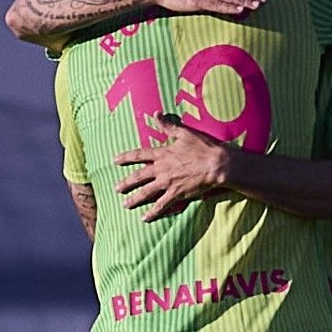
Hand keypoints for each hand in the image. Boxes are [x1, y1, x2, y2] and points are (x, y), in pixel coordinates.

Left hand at [113, 118, 233, 221]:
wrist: (216, 164)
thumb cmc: (202, 147)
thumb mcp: (184, 133)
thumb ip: (168, 125)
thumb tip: (156, 113)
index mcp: (162, 154)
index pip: (139, 155)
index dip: (126, 157)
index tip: (115, 160)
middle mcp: (161, 169)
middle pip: (138, 177)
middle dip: (126, 183)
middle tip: (117, 188)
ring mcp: (167, 183)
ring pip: (146, 193)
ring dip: (135, 199)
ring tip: (125, 204)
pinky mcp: (176, 194)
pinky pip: (161, 205)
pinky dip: (152, 212)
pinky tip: (145, 218)